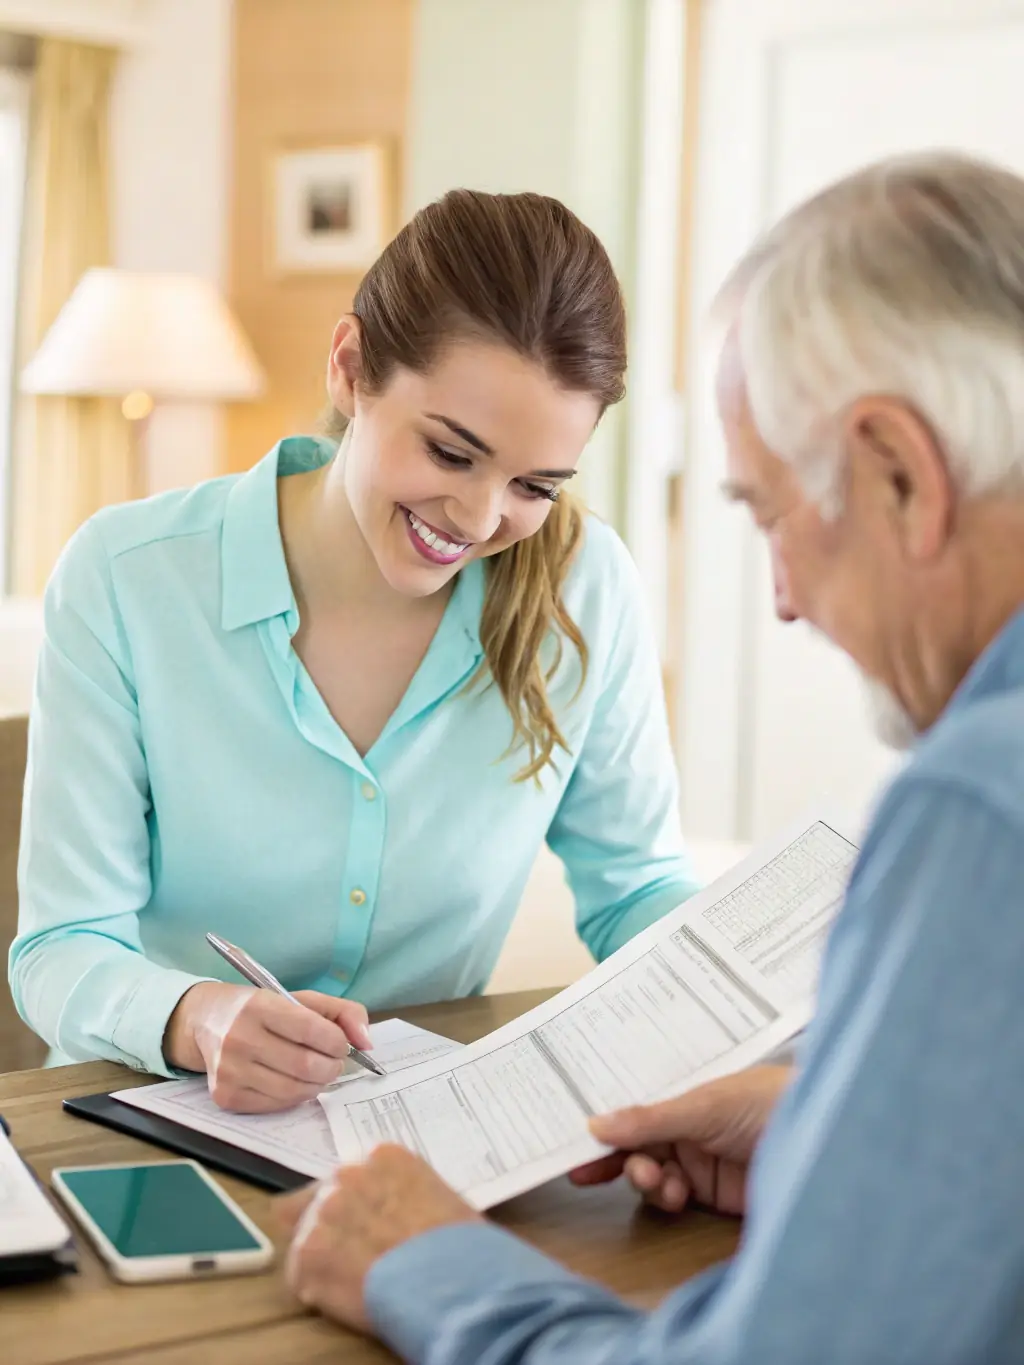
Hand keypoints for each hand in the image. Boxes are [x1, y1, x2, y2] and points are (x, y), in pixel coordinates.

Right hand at [163, 981, 371, 1112]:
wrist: (207, 1021)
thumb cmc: (262, 1009)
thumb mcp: (301, 998)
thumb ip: (343, 1012)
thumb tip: (368, 1042)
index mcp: (260, 1006)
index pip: (312, 1030)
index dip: (337, 1042)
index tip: (341, 1044)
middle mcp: (240, 1038)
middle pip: (306, 1065)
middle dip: (332, 1067)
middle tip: (334, 1062)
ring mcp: (230, 1070)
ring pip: (293, 1090)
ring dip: (317, 1085)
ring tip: (318, 1072)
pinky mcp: (224, 1095)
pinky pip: (275, 1105)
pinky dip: (294, 1097)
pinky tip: (294, 1082)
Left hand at [278, 1145, 481, 1332]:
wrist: (455, 1281)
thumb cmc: (461, 1244)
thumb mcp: (439, 1200)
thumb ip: (405, 1194)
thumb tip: (391, 1212)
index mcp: (383, 1156)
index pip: (351, 1178)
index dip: (358, 1209)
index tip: (370, 1229)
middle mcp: (348, 1174)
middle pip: (322, 1200)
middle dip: (337, 1229)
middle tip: (363, 1258)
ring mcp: (325, 1210)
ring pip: (309, 1238)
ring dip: (327, 1260)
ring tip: (361, 1282)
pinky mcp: (309, 1251)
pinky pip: (301, 1275)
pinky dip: (319, 1291)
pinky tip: (352, 1298)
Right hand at [570, 1064, 791, 1216]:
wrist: (824, 1141)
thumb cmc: (766, 1104)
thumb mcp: (703, 1107)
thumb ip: (650, 1120)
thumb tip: (595, 1125)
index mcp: (685, 1097)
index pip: (634, 1112)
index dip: (604, 1127)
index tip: (572, 1145)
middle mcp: (688, 1128)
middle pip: (637, 1146)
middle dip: (620, 1160)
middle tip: (598, 1172)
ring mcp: (700, 1162)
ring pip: (651, 1175)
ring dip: (645, 1180)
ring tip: (655, 1182)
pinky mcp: (715, 1196)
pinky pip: (673, 1198)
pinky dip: (665, 1198)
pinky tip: (673, 1195)